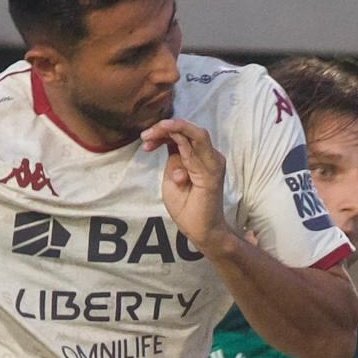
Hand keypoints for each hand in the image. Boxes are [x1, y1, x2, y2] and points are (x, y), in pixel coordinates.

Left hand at [140, 116, 227, 254]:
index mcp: (198, 158)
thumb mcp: (171, 179)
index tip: (145, 140)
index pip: (181, 136)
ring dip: (172, 129)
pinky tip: (163, 140)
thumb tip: (169, 143)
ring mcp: (213, 163)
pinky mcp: (212, 171)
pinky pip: (198, 147)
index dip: (162, 133)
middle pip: (188, 130)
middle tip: (145, 135)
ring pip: (195, 133)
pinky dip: (180, 138)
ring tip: (151, 134)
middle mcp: (208, 157)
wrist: (201, 230)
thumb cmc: (187, 207)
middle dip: (165, 127)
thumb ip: (173, 161)